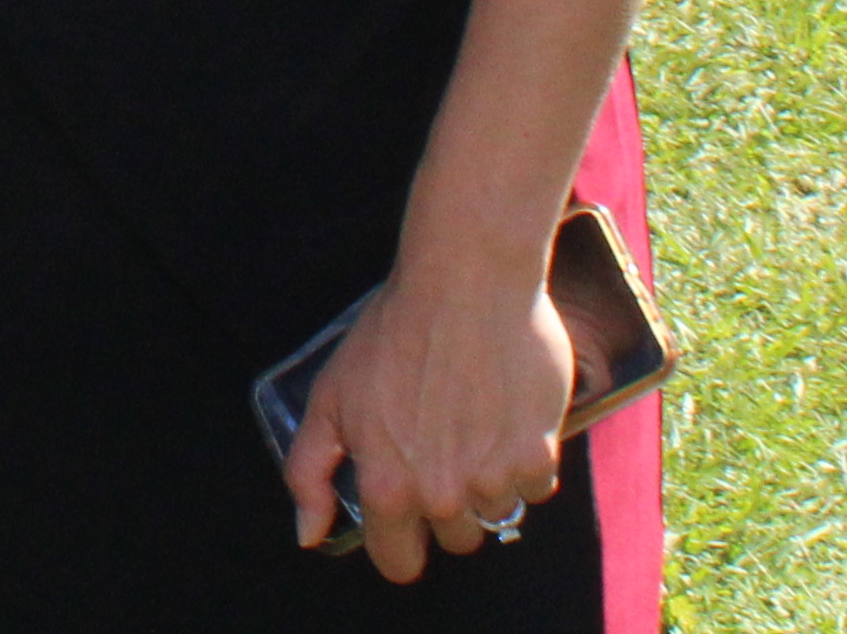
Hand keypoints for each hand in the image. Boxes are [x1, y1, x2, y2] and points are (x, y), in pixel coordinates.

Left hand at [285, 254, 573, 581]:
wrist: (466, 283)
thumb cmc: (392, 333)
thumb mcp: (329, 397)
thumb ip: (309, 473)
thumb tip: (309, 534)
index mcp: (386, 488)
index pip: (398, 563)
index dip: (400, 543)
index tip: (406, 517)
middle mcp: (440, 496)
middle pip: (454, 539)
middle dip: (446, 505)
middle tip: (440, 447)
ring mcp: (492, 480)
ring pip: (496, 514)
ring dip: (487, 481)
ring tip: (472, 423)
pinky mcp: (538, 457)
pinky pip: (535, 486)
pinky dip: (525, 459)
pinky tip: (505, 415)